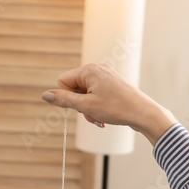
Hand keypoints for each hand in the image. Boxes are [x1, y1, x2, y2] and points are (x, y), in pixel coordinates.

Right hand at [42, 63, 176, 143]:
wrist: (143, 113)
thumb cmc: (117, 108)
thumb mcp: (86, 106)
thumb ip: (64, 100)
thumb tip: (45, 95)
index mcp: (89, 70)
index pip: (63, 81)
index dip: (66, 98)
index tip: (78, 108)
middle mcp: (97, 69)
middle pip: (74, 88)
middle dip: (79, 106)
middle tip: (91, 116)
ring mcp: (105, 76)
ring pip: (84, 94)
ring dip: (87, 109)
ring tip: (99, 119)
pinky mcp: (111, 84)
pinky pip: (95, 95)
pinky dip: (96, 107)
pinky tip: (104, 117)